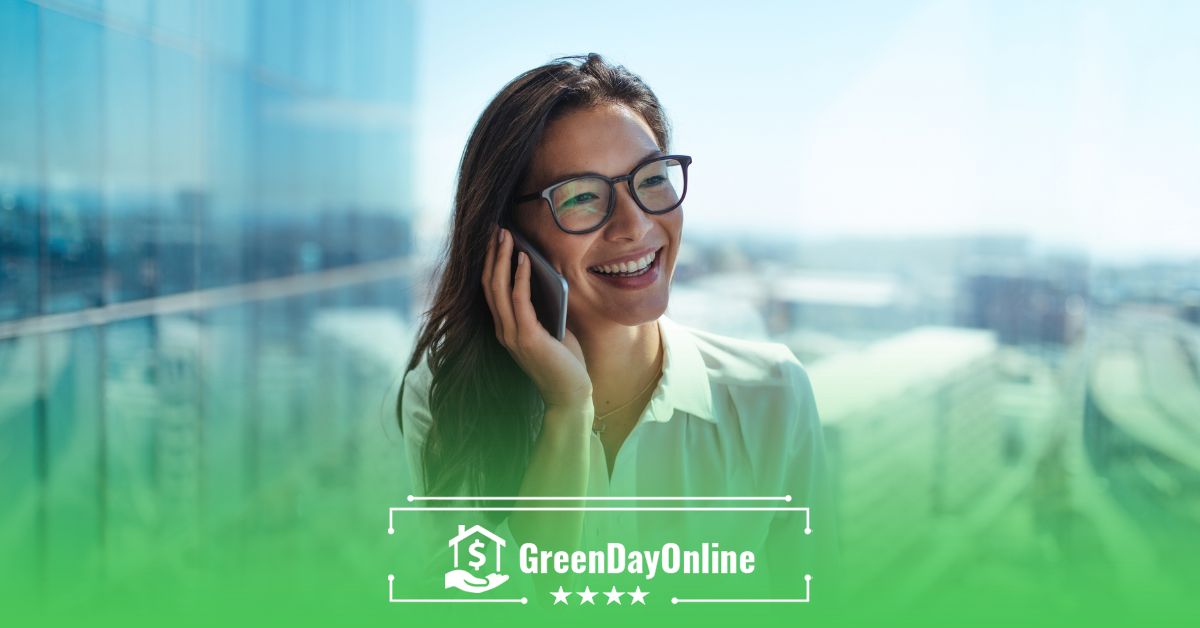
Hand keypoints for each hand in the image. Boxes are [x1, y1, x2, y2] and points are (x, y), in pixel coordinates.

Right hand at [482, 227, 592, 415]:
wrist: (570, 393)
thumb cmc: (564, 360)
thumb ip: (542, 305)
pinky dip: (520, 277)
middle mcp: (502, 330)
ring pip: (499, 289)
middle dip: (492, 254)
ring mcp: (512, 335)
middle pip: (489, 284)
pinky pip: (519, 300)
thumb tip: (543, 273)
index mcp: (505, 328)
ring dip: (502, 259)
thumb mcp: (551, 326)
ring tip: (506, 236)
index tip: (495, 239)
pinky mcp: (526, 338)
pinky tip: (524, 258)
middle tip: (496, 228)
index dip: (491, 263)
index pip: (490, 290)